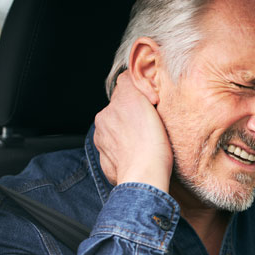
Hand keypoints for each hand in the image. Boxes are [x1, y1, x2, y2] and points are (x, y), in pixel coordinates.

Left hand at [94, 71, 172, 191]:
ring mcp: (103, 147)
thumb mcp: (143, 101)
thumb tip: (127, 76)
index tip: (151, 105)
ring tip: (147, 143)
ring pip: (117, 134)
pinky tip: (139, 156)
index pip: (122, 93)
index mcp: (108, 111)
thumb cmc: (151, 143)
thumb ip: (130, 83)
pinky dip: (126, 154)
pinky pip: (118, 155)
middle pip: (118, 113)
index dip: (139, 97)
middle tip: (151, 125)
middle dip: (132, 117)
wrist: (145, 177)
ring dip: (129, 135)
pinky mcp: (108, 166)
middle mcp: (102, 127)